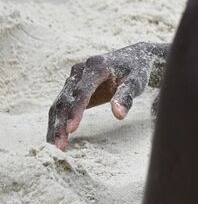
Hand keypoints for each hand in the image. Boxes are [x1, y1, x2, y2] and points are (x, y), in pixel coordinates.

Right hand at [47, 42, 167, 149]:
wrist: (132, 57)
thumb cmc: (137, 70)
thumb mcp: (137, 81)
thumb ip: (126, 96)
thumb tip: (118, 115)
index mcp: (96, 67)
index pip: (82, 91)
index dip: (76, 110)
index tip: (71, 129)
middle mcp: (80, 71)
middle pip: (65, 99)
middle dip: (61, 123)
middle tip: (58, 146)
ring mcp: (74, 79)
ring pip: (59, 104)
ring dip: (55, 125)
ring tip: (55, 146)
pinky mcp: (72, 87)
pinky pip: (61, 106)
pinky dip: (57, 122)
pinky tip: (56, 138)